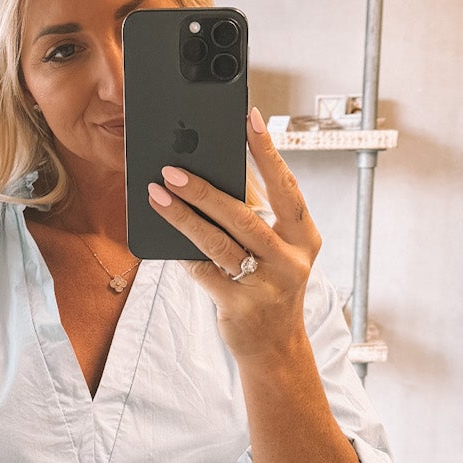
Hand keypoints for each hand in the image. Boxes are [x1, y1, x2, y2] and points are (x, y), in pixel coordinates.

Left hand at [147, 107, 321, 361]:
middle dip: (205, 190)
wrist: (275, 345)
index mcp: (304, 237)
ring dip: (183, 216)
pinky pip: (203, 271)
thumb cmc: (271, 284)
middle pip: (244, 217)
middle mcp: (291, 260)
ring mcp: (266, 285)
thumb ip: (257, 209)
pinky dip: (182, 250)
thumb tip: (223, 164)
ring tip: (157, 194)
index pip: (287, 186)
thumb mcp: (277, 247)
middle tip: (172, 169)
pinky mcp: (239, 306)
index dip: (267, 151)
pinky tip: (161, 231)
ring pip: (218, 243)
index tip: (249, 117)